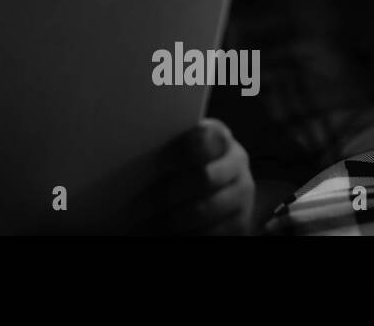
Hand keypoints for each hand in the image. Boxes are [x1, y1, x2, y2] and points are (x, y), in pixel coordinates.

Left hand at [141, 117, 254, 234]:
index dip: (180, 152)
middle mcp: (236, 163)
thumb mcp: (182, 147)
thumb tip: (132, 148)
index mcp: (219, 136)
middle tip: (137, 207)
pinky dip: (184, 236)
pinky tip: (162, 235)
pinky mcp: (241, 223)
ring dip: (171, 220)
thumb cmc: (188, 161)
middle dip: (167, 194)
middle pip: (203, 178)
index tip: (157, 164)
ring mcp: (242, 194)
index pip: (202, 139)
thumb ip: (167, 145)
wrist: (223, 185)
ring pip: (204, 210)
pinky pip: (211, 233)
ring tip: (143, 226)